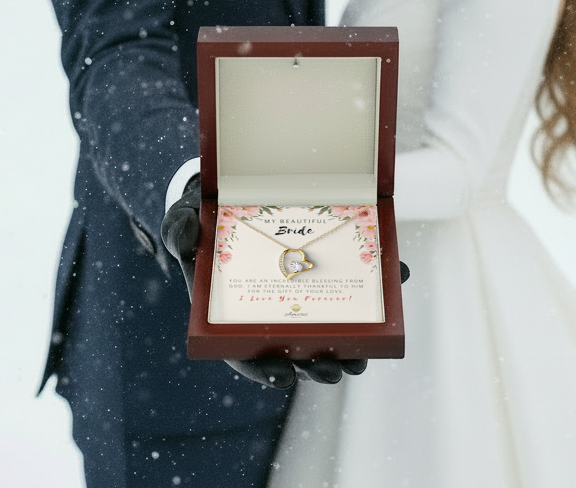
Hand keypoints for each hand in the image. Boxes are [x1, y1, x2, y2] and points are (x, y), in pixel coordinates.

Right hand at [160, 180, 407, 389]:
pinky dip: (372, 293)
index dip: (262, 367)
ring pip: (325, 336)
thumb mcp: (182, 221)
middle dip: (315, 366)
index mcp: (230, 312)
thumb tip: (185, 238)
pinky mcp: (323, 277)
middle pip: (292, 353)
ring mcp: (296, 301)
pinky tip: (396, 278)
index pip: (245, 351)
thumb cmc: (201, 219)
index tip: (281, 375)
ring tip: (362, 356)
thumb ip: (179, 231)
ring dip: (348, 349)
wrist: (223, 200)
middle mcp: (266, 314)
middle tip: (334, 369)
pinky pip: (350, 293)